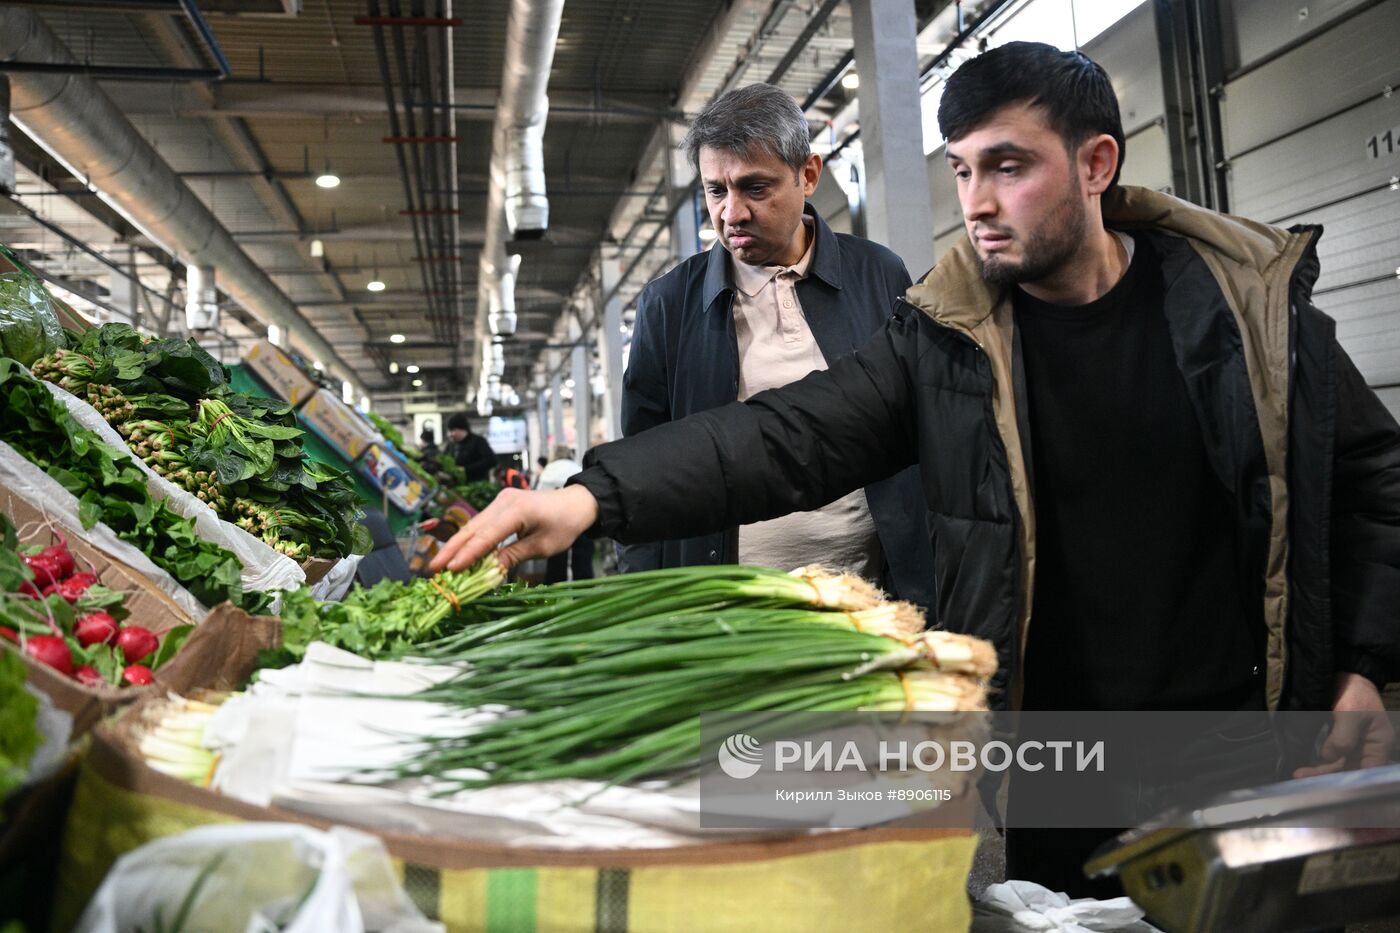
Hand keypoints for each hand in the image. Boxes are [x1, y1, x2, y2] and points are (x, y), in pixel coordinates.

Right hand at [430, 485, 599, 573]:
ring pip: (473, 525)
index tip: (450, 569)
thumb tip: (488, 571)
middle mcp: (504, 501)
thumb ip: (514, 556)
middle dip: (452, 549)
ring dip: (457, 545)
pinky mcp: (501, 504)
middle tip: (433, 569)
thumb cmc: (565, 525)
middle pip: (473, 528)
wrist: (577, 502)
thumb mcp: (543, 547)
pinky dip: (470, 539)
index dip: (468, 554)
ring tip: (440, 564)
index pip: (487, 536)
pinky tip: (458, 553)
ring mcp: (501, 500)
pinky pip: (481, 523)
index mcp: (518, 510)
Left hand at [1292, 672, 1395, 777]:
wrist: (1344, 676)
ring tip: (1299, 775)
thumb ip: (1342, 738)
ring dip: (1320, 773)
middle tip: (1304, 780)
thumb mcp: (1351, 713)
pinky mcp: (1340, 744)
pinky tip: (1304, 770)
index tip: (1332, 787)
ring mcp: (1354, 748)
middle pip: (1351, 771)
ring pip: (1338, 767)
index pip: (1369, 772)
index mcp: (1380, 746)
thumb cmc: (1355, 693)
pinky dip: (1318, 765)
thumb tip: (1328, 758)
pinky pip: (1330, 759)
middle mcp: (1368, 751)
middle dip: (1329, 778)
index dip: (1353, 782)